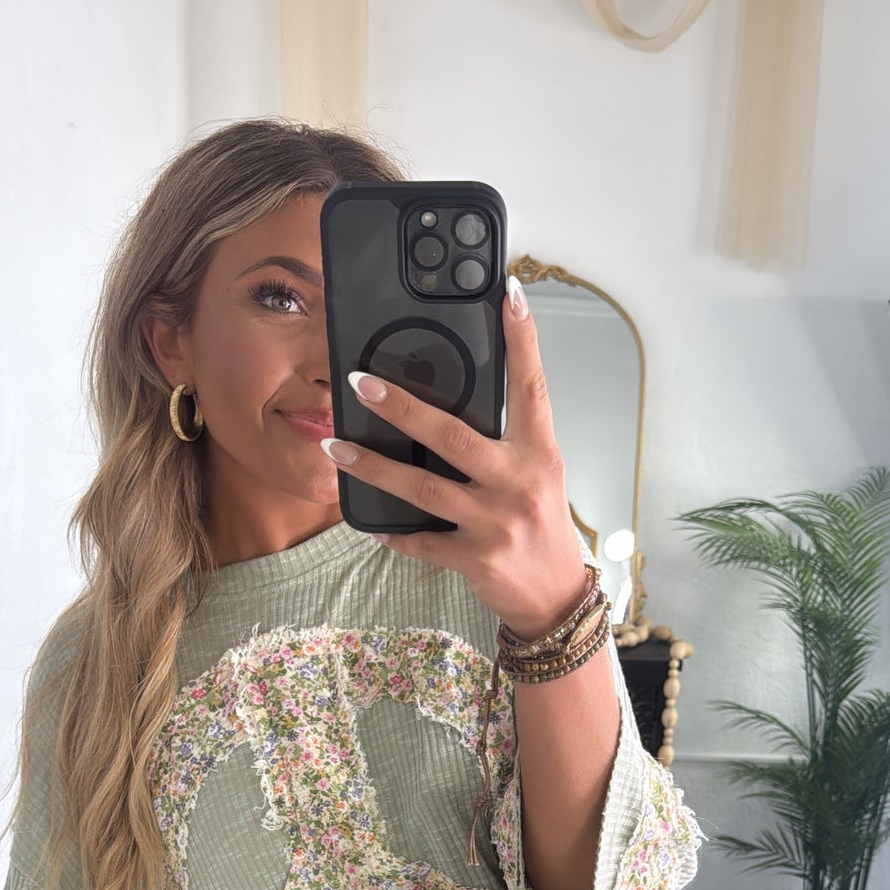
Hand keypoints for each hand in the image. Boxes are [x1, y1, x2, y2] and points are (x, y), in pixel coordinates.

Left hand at [321, 275, 588, 640]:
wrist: (554, 597)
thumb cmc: (540, 526)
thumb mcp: (536, 475)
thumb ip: (503, 442)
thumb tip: (446, 407)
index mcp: (538, 452)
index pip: (532, 385)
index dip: (522, 338)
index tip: (508, 293)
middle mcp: (519, 483)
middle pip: (453, 435)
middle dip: (402, 406)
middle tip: (361, 382)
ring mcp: (496, 522)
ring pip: (423, 488)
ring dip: (373, 466)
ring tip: (335, 448)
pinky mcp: (475, 558)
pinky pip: (421, 540)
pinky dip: (394, 532)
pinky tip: (369, 523)